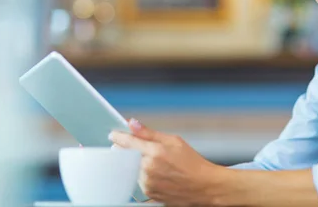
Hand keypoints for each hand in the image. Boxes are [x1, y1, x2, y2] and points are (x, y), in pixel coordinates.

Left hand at [109, 119, 223, 205]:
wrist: (203, 186)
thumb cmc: (192, 162)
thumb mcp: (174, 141)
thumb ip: (149, 133)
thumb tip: (133, 123)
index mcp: (155, 152)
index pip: (128, 142)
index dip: (118, 136)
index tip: (114, 134)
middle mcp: (148, 168)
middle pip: (126, 156)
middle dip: (127, 149)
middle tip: (136, 146)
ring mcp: (147, 182)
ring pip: (132, 168)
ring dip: (136, 163)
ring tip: (155, 162)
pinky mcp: (148, 193)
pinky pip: (138, 180)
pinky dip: (142, 174)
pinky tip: (157, 172)